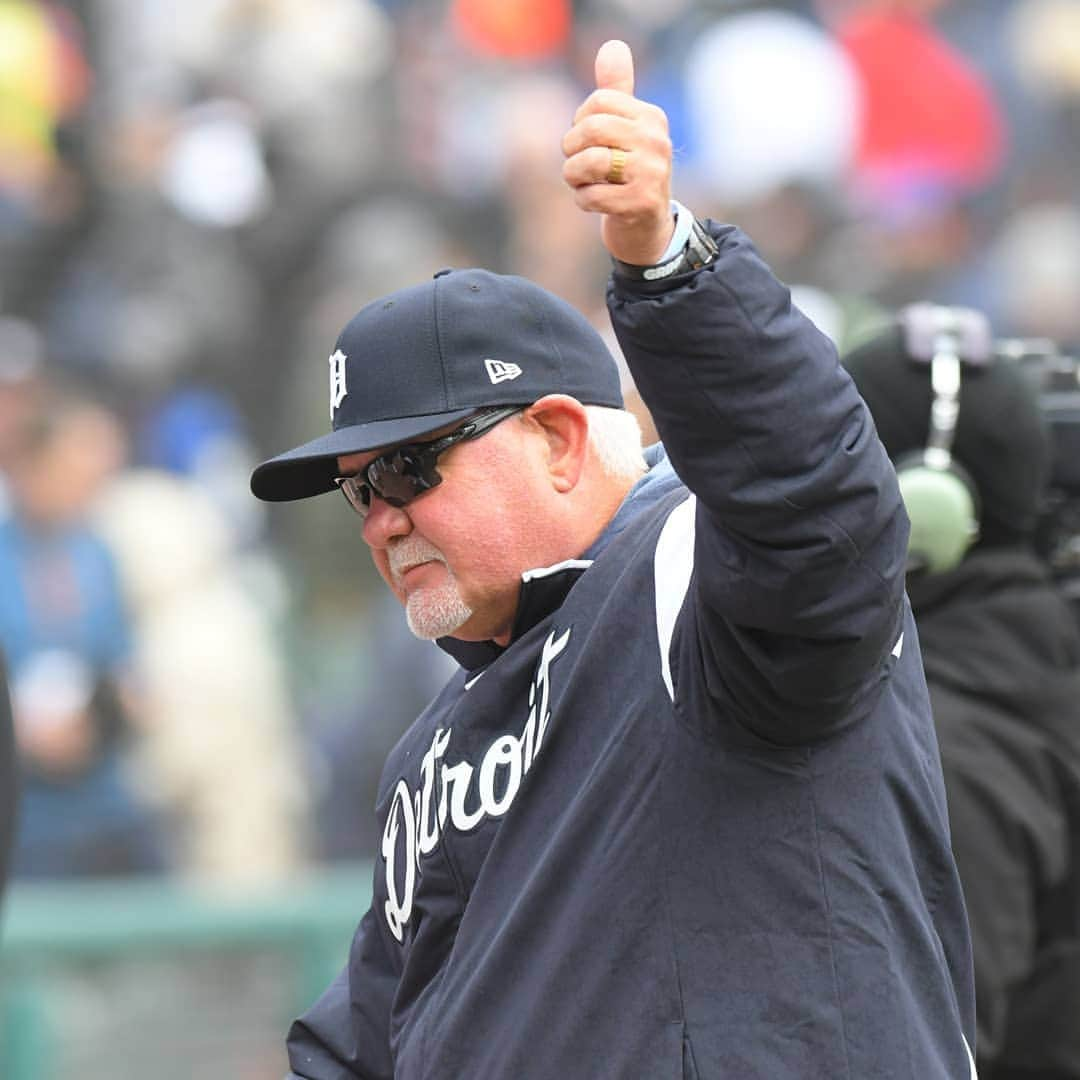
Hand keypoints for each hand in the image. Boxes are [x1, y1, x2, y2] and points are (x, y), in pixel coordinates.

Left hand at [562, 40, 674, 265]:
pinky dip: (582, 200)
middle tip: (574, 163)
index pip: (599, 103)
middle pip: (591, 129)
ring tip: (580, 182)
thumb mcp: (624, 130)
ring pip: (589, 162)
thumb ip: (616, 91)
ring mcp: (652, 174)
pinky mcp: (641, 204)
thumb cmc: (628, 174)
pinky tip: (592, 203)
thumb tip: (612, 47)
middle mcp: (657, 142)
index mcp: (652, 118)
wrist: (646, 227)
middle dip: (571, 148)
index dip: (579, 122)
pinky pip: (592, 196)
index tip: (585, 140)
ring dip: (572, 176)